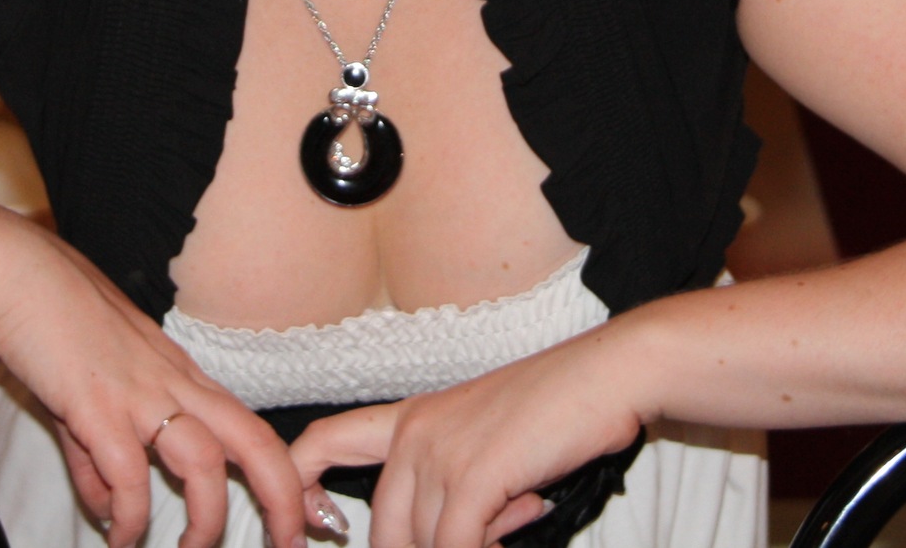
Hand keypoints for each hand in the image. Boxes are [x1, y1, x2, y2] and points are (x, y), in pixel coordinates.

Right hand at [0, 217, 305, 547]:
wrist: (12, 269)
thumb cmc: (52, 315)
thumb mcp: (90, 389)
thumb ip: (100, 455)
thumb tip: (109, 508)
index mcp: (180, 373)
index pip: (250, 426)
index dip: (282, 471)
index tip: (300, 512)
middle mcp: (171, 380)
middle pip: (253, 439)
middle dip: (282, 495)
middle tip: (291, 542)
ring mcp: (137, 390)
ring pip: (204, 460)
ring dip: (206, 517)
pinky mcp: (95, 402)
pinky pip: (129, 474)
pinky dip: (131, 514)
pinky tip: (121, 536)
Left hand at [288, 325, 647, 547]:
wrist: (605, 375)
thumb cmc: (556, 409)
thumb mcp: (484, 439)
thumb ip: (452, 485)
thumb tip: (448, 541)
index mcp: (409, 417)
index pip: (320, 442)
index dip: (300, 487)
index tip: (325, 525)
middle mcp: (414, 432)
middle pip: (382, 529)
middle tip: (485, 532)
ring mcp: (440, 452)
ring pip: (421, 543)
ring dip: (474, 544)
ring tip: (521, 510)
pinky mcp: (474, 474)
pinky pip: (454, 545)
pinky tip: (524, 515)